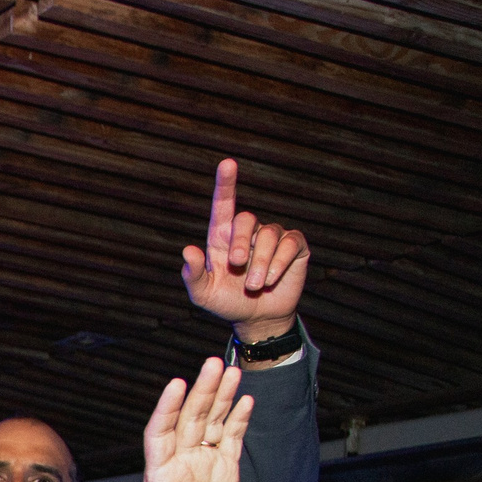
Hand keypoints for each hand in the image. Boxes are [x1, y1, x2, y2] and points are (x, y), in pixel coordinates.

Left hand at [112, 358, 252, 481]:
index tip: (177, 384)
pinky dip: (239, 420)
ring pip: (212, 422)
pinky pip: (232, 440)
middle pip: (190, 419)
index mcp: (159, 473)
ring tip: (231, 372)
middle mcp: (180, 462)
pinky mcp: (226, 472)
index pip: (161, 432)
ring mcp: (203, 465)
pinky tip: (245, 400)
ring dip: (221, 397)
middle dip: (202, 392)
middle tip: (214, 364)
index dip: (168, 408)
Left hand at [180, 159, 308, 344]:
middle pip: (246, 219)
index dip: (226, 184)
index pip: (224, 205)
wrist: (256, 319)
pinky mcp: (295, 247)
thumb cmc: (226, 303)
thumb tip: (187, 250)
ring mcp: (272, 238)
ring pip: (269, 235)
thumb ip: (192, 274)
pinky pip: (290, 244)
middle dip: (241, 243)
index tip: (227, 163)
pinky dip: (279, 263)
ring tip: (254, 286)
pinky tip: (270, 280)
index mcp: (222, 238)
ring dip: (260, 264)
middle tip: (237, 266)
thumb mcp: (203, 294)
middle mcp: (248, 233)